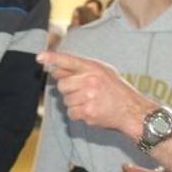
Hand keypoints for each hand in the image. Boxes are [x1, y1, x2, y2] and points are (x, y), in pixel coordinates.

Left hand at [36, 52, 150, 136]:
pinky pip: (71, 113)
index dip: (53, 58)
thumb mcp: (102, 72)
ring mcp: (89, 97)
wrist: (131, 111)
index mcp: (93, 68)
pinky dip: (78, 114)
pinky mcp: (88, 112)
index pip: (69, 60)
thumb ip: (79, 70)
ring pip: (65, 100)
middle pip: (62, 85)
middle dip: (68, 90)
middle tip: (83, 92)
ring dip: (74, 103)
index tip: (40, 57)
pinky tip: (91, 111)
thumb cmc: (115, 91)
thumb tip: (55, 70)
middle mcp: (90, 80)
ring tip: (90, 102)